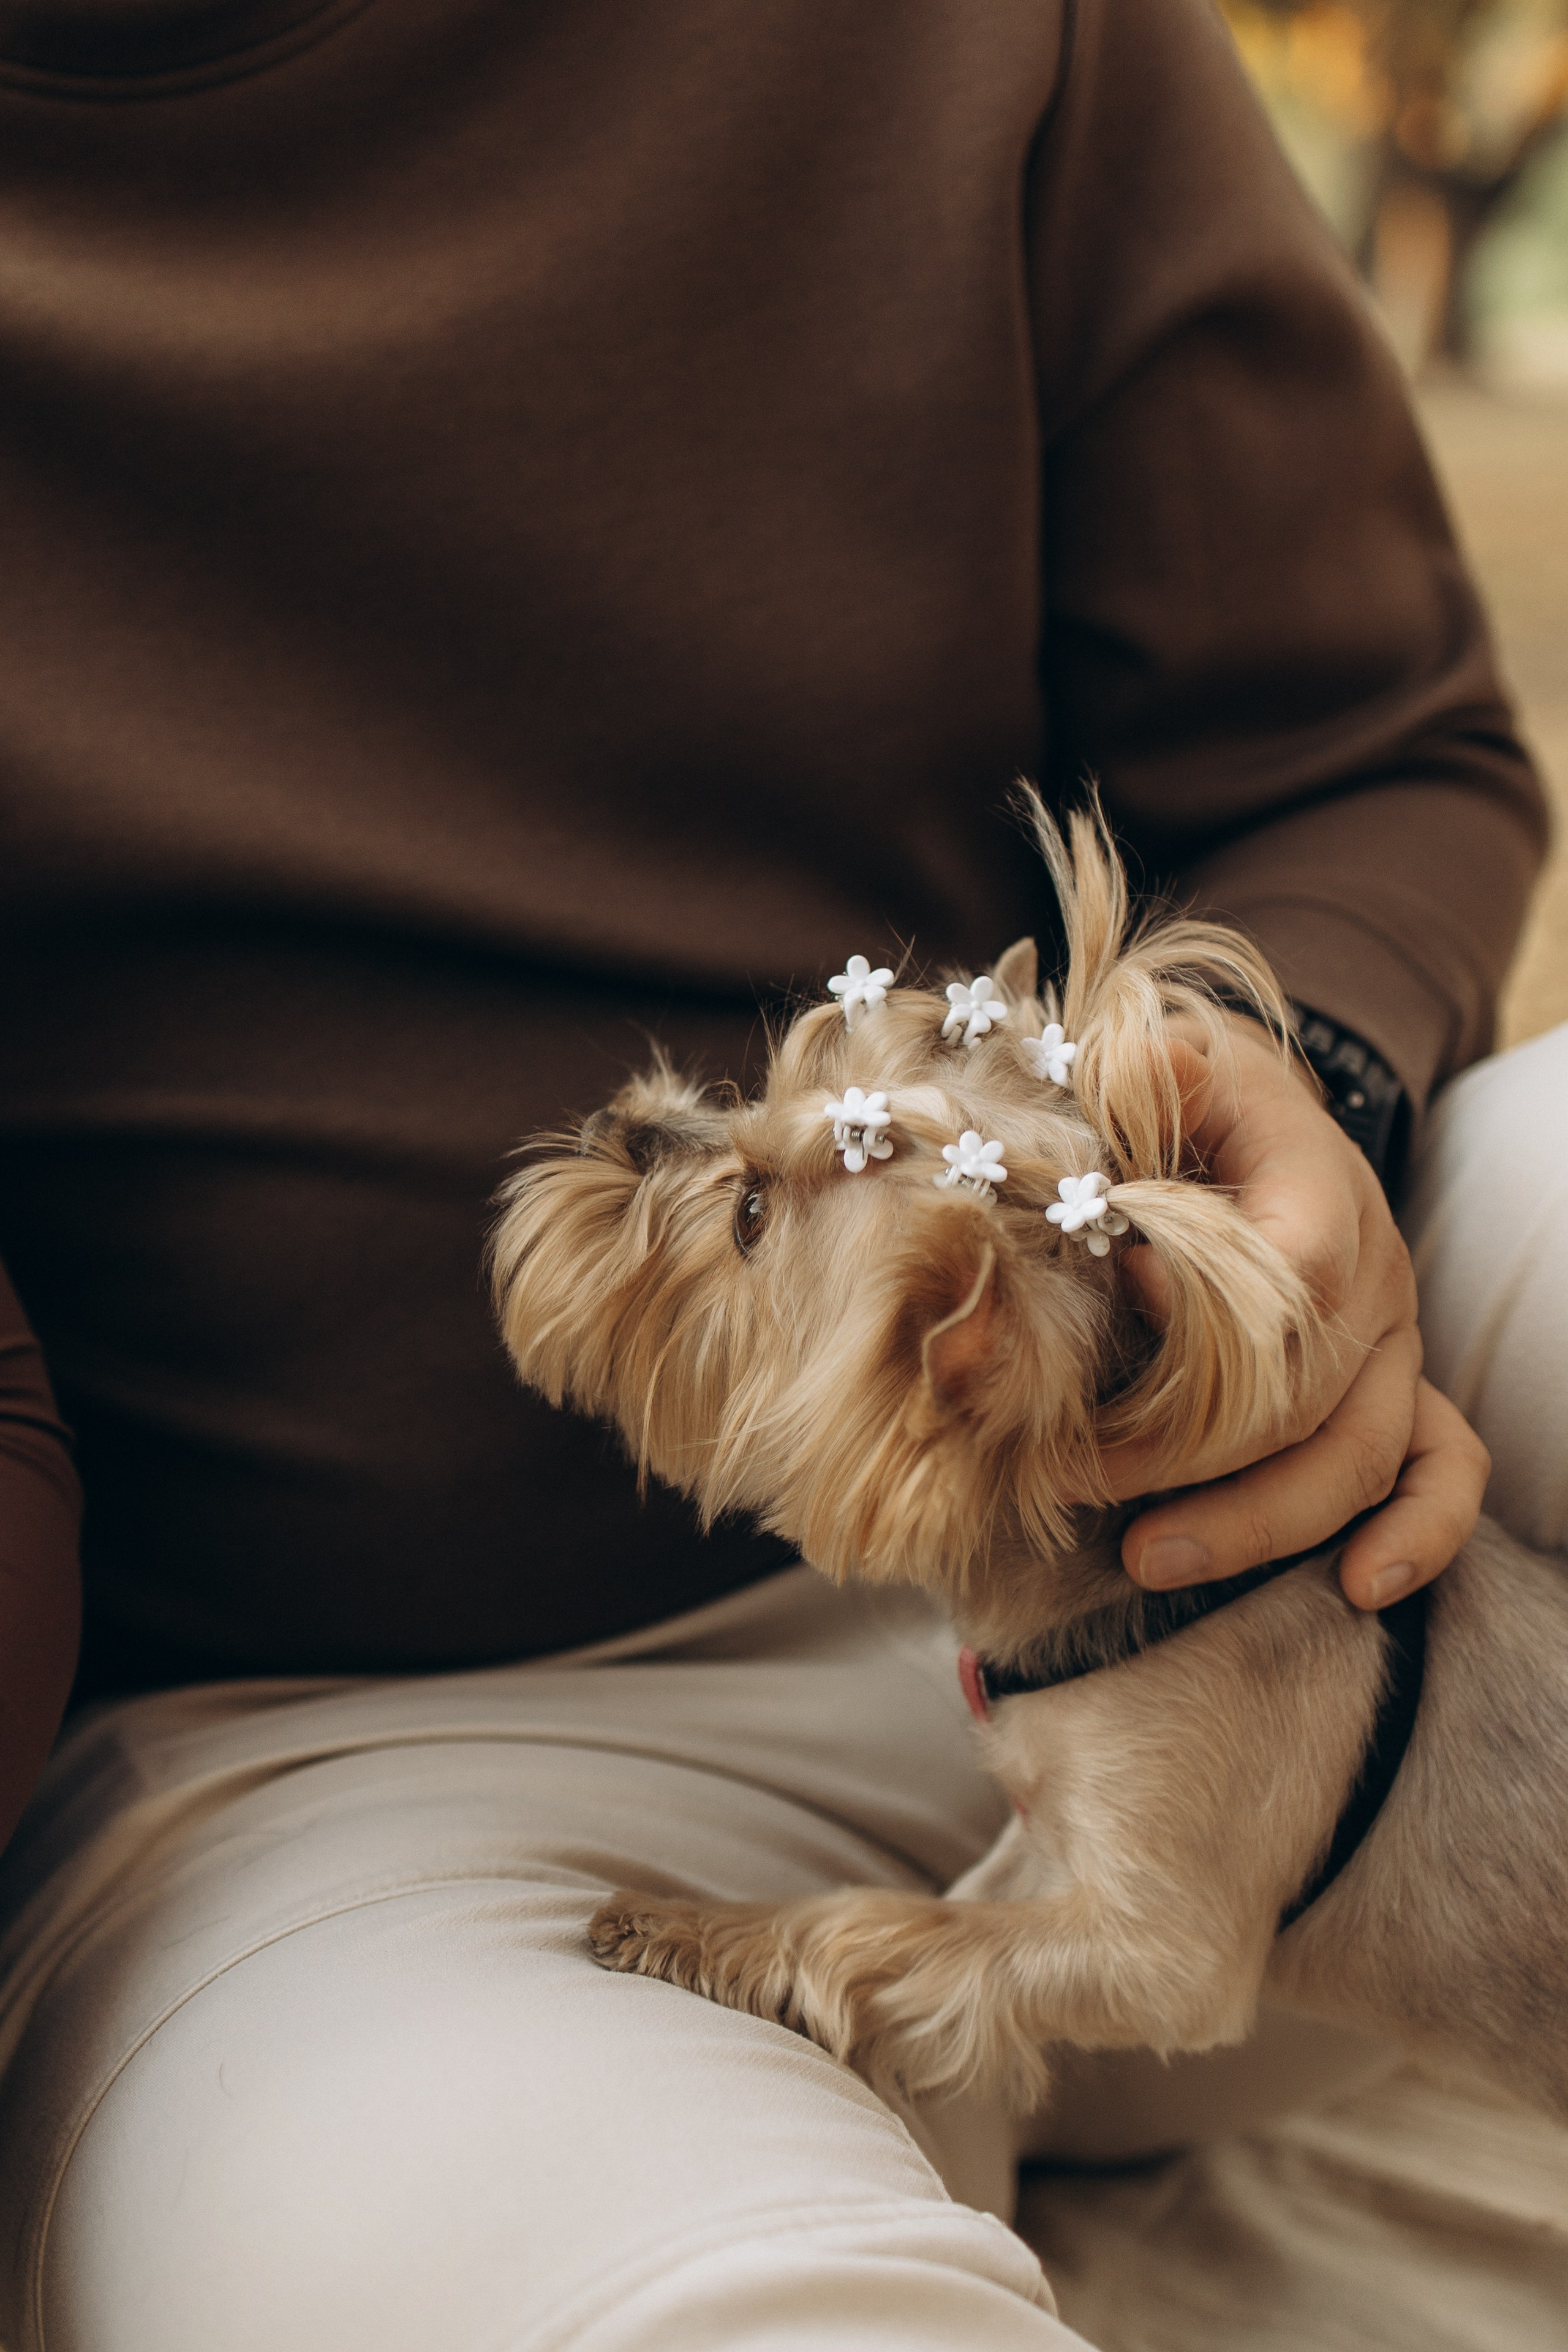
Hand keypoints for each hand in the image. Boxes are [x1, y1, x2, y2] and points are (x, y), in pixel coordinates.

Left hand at [1105, 1015, 1489, 1609]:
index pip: (1295, 1266)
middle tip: (1067, 1478)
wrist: (1231, 1108)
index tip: (1113, 1308)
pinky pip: (1439, 1468)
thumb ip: (1135, 1085)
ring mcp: (1392, 1340)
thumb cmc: (1175, 1094)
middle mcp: (1370, 1270)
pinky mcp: (1394, 1388)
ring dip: (1256, 1520)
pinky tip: (1359, 1589)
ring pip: (1360, 1453)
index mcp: (1317, 1182)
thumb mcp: (1145, 1063)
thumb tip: (1135, 1089)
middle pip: (1307, 1391)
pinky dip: (1416, 1535)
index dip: (1204, 1311)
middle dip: (1181, 1453)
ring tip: (1148, 1556)